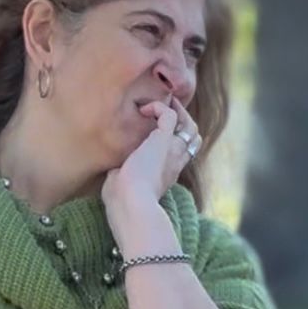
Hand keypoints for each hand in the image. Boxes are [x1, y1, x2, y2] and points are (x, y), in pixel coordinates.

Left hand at [102, 101, 200, 237]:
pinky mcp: (163, 140)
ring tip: (160, 105)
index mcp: (168, 174)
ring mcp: (172, 150)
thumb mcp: (124, 187)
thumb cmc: (122, 202)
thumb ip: (123, 176)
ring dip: (176, 112)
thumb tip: (114, 170)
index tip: (159, 132)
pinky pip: (169, 115)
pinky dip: (158, 107)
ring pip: (188, 124)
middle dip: (183, 121)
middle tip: (166, 112)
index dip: (177, 139)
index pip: (183, 152)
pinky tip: (143, 110)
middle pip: (193, 136)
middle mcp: (176, 161)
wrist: (131, 203)